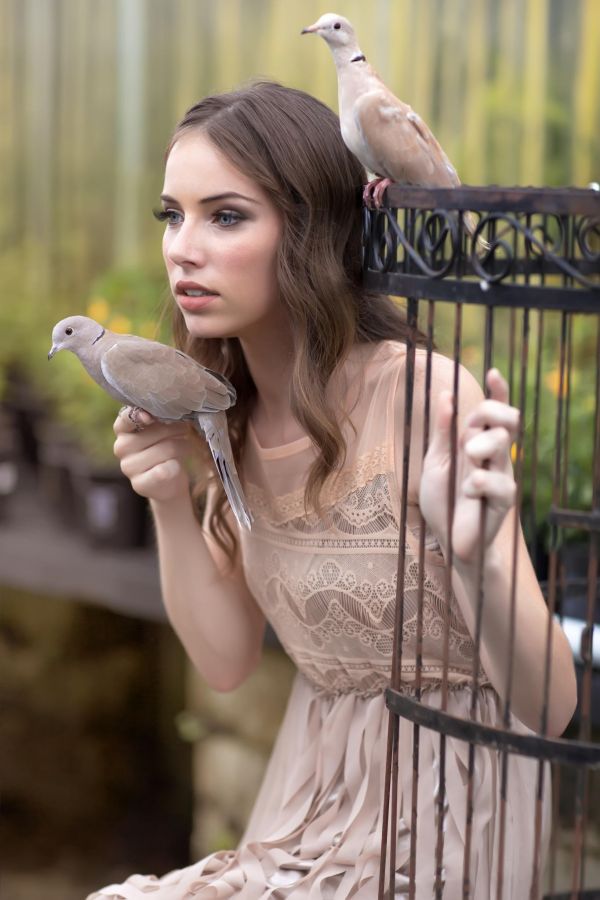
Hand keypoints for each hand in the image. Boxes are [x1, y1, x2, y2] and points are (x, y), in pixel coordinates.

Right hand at [113, 407, 191, 502]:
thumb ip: (158, 420)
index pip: (126, 417)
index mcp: (123, 430)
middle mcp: (121, 447)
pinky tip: (176, 466)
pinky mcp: (140, 484)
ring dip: (182, 446)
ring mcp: (128, 467)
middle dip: (176, 429)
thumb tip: (171, 412)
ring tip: (185, 447)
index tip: (151, 417)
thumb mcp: (160, 431)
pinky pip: (166, 469)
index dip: (140, 414)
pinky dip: (177, 466)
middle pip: (156, 431)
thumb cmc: (164, 450)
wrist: (168, 484)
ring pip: (166, 449)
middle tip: (185, 430)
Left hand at [419, 369, 518, 563]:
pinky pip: (501, 480)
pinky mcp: (504, 499)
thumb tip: (445, 395)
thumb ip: (442, 431)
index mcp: (477, 441)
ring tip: (467, 461)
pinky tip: (468, 490)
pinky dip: (479, 482)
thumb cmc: (442, 499)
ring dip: (481, 446)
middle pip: (507, 419)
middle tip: (468, 432)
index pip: (494, 411)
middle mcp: (494, 454)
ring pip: (505, 443)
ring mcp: (502, 474)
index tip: (493, 372)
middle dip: (489, 414)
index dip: (498, 391)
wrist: (446, 538)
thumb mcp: (435, 461)